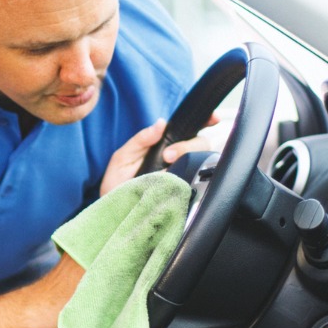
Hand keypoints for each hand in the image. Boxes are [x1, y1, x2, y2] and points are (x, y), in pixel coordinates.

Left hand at [100, 115, 220, 195]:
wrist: (115, 210)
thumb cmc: (117, 183)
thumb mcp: (123, 157)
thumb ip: (141, 139)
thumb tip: (161, 123)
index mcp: (165, 146)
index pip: (189, 130)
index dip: (206, 121)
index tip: (213, 118)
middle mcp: (177, 159)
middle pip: (201, 143)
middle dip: (188, 145)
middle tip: (167, 156)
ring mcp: (182, 174)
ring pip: (203, 159)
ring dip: (188, 156)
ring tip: (168, 165)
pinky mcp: (184, 190)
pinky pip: (197, 181)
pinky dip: (193, 175)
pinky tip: (178, 177)